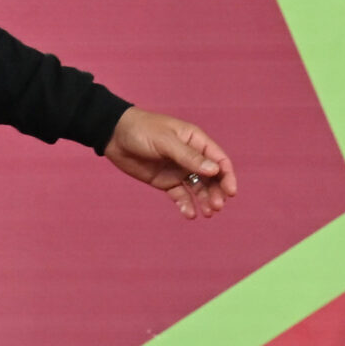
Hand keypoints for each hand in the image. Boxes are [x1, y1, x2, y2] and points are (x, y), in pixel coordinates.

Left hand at [104, 107, 238, 219]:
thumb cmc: (142, 130)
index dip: (227, 176)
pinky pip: (180, 195)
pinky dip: (186, 205)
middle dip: (217, 192)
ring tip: (207, 213)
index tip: (230, 192)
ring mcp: (179, 170)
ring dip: (205, 200)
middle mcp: (191, 157)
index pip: (219, 160)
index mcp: (196, 141)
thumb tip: (214, 170)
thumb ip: (189, 157)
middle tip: (217, 207)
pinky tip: (189, 214)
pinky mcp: (165, 181)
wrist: (114, 136)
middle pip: (212, 178)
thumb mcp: (166, 141)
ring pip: (198, 188)